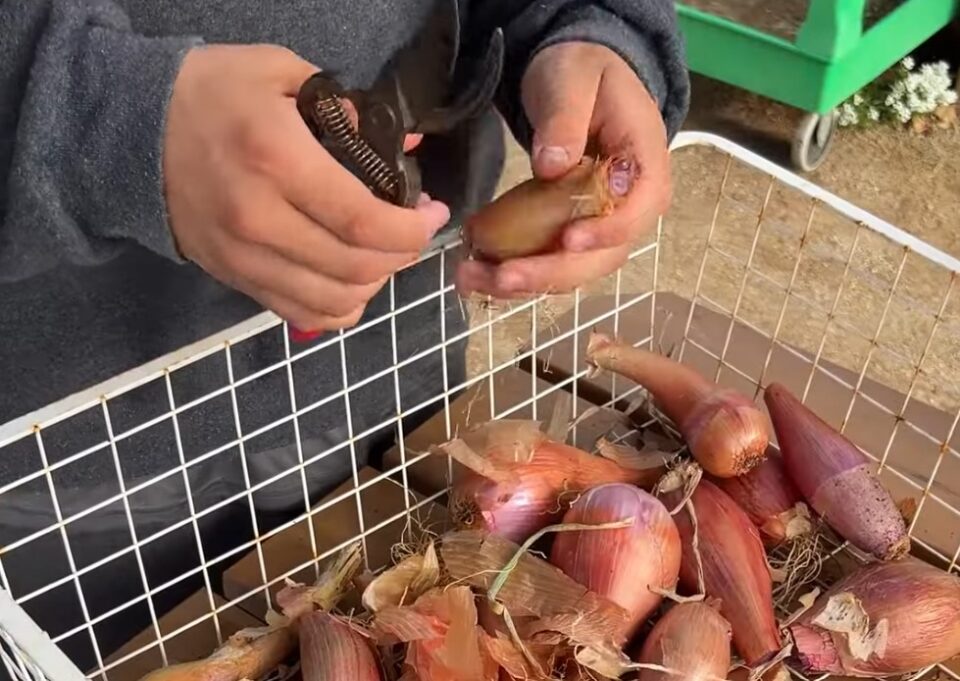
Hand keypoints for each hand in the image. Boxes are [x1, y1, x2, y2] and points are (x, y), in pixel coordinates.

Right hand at [163, 45, 448, 331]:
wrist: (130, 130)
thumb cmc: (214, 94)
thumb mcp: (284, 76)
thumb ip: (349, 112)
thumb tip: (404, 146)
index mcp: (277, 161)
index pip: (362, 220)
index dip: (410, 229)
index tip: (432, 214)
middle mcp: (258, 219)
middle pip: (354, 268)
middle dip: (401, 255)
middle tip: (412, 230)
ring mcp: (242, 257)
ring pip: (331, 301)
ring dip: (374, 285)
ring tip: (384, 255)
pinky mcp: (231, 278)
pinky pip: (298, 313)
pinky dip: (337, 308)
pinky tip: (352, 284)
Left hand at [456, 42, 669, 297]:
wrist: (579, 80)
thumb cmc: (583, 73)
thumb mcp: (572, 78)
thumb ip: (565, 118)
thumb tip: (553, 165)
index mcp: (645, 163)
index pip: (639, 209)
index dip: (607, 231)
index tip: (568, 241)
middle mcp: (633, 204)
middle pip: (603, 255)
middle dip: (550, 273)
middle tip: (501, 277)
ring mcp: (606, 224)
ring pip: (576, 269)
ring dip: (527, 282)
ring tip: (474, 279)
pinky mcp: (576, 233)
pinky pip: (553, 262)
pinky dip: (519, 272)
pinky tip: (481, 273)